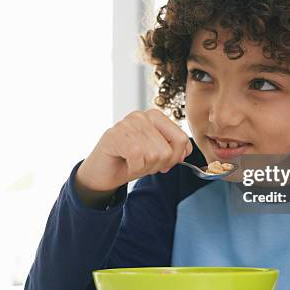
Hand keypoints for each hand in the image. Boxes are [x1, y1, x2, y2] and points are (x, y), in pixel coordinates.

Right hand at [76, 109, 192, 198]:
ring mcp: (127, 123)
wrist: (103, 173)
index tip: (162, 162)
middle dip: (157, 165)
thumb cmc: (130, 161)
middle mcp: (141, 116)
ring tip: (133, 162)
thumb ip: (174, 150)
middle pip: (168, 150)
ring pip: (154, 154)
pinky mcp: (114, 135)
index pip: (181, 138)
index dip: (174, 158)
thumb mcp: (157, 155)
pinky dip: (133, 168)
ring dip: (144, 167)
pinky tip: (126, 163)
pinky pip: (137, 157)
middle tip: (142, 163)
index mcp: (155, 116)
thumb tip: (186, 151)